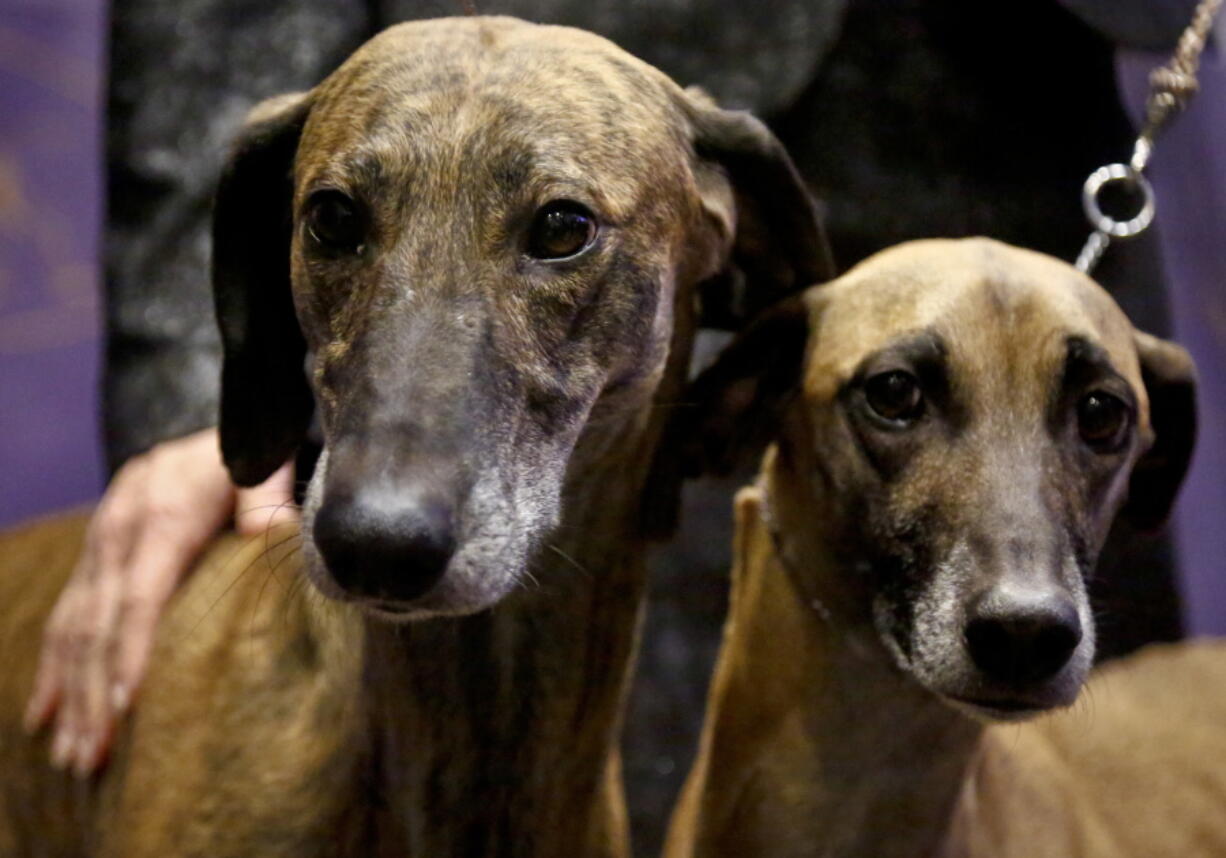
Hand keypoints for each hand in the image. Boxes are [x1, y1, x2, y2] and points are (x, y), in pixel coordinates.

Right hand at [23, 427, 297, 775]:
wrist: (216, 431)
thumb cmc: (251, 457)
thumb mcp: (262, 465)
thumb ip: (267, 499)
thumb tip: (271, 534)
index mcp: (160, 515)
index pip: (140, 596)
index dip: (130, 651)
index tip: (126, 706)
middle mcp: (116, 533)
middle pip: (97, 624)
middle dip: (90, 694)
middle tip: (91, 758)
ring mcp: (98, 546)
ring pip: (72, 628)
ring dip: (67, 694)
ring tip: (69, 756)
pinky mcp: (95, 557)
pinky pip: (64, 617)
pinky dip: (51, 669)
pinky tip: (41, 716)